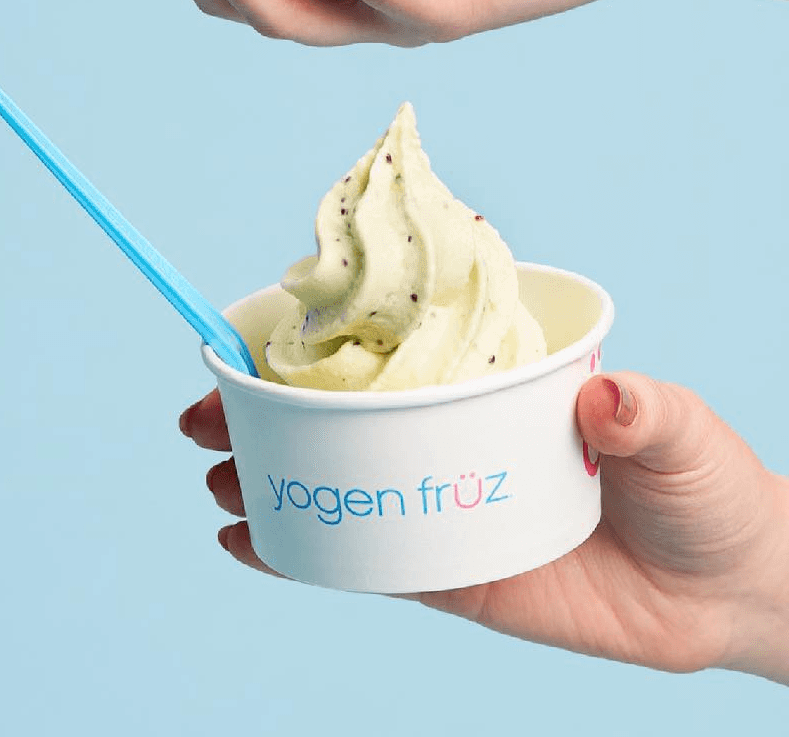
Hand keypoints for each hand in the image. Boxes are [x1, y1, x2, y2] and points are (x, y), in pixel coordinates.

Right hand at [179, 374, 788, 681]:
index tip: (241, 335)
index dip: (306, 339)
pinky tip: (250, 545)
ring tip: (216, 480)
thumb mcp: (676, 429)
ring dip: (265, 479)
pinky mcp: (449, 574)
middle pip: (335, 417)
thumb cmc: (701, 485)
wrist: (726, 591)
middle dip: (257, 414)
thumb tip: (604, 398)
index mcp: (482, 383)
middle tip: (200, 418)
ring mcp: (441, 506)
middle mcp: (448, 438)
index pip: (383, 346)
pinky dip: (300, 555)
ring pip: (334, 486)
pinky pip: (363, 564)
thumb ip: (642, 410)